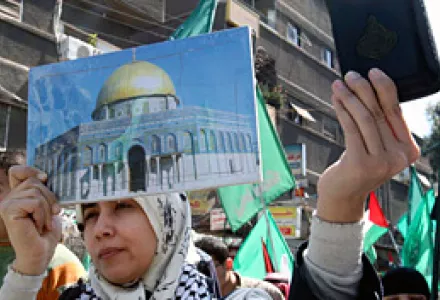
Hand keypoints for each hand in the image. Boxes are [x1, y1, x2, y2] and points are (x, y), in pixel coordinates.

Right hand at [0, 166, 60, 274]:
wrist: (41, 253)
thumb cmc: (46, 231)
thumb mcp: (48, 205)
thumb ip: (43, 190)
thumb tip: (43, 175)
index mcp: (18, 194)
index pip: (17, 171)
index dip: (31, 170)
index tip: (45, 178)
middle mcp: (9, 197)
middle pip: (34, 181)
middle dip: (50, 197)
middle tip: (51, 214)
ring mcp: (7, 204)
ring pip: (36, 192)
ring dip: (47, 209)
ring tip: (43, 223)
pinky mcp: (8, 211)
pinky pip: (34, 203)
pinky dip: (42, 215)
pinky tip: (38, 226)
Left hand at [317, 69, 419, 222]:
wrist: (342, 195)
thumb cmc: (357, 166)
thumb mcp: (376, 147)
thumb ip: (380, 126)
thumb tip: (368, 89)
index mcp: (408, 150)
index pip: (396, 112)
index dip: (384, 88)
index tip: (373, 71)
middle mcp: (398, 157)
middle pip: (380, 112)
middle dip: (364, 88)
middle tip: (351, 75)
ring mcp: (381, 163)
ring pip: (365, 118)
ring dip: (350, 97)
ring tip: (338, 85)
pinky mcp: (360, 164)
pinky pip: (351, 128)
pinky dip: (342, 110)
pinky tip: (336, 99)